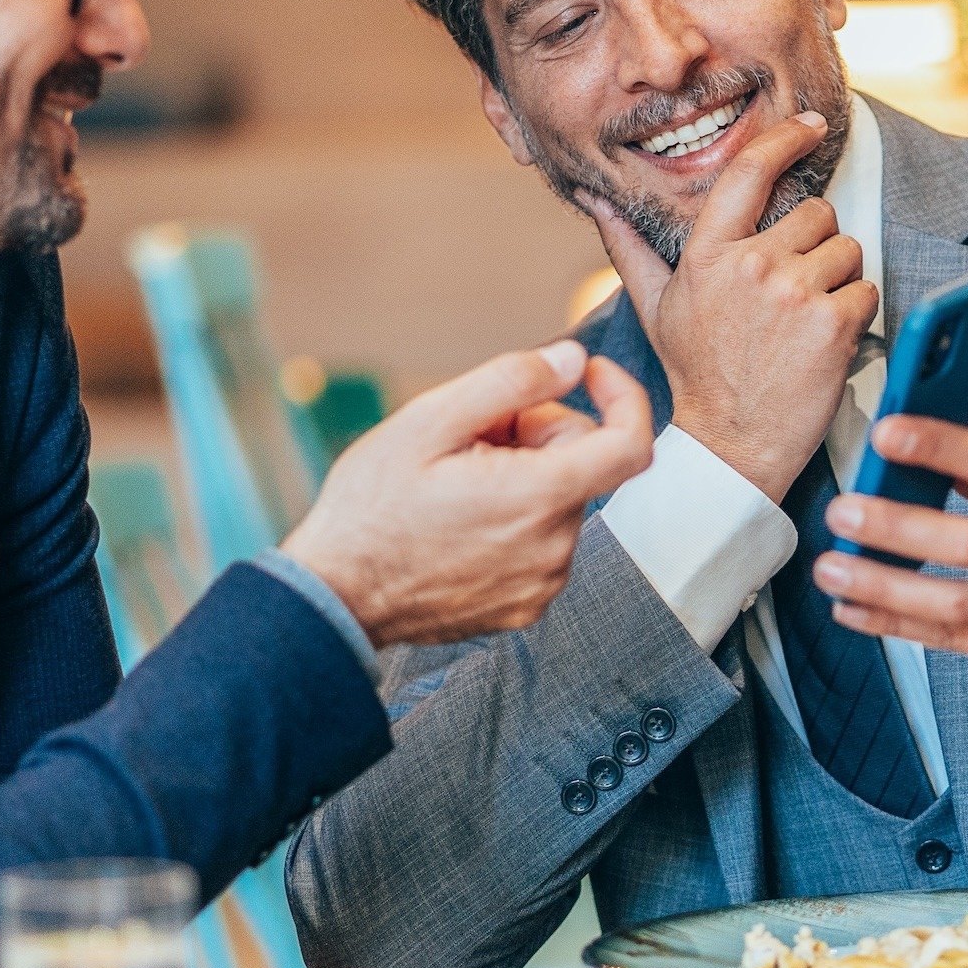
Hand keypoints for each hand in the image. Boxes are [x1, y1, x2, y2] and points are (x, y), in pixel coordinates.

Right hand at [284, 340, 653, 645]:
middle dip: (537, 433)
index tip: (589, 374)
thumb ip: (512, 381)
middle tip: (470, 435)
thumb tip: (574, 360)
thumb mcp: (430, 420)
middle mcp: (554, 548)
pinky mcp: (526, 607)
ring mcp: (543, 584)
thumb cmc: (371, 506)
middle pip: (582, 463)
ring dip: (524, 477)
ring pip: (560, 501)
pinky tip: (460, 520)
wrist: (335, 595)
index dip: (622, 396)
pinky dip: (515, 519)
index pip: (632, 444)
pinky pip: (542, 542)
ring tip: (455, 482)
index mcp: (538, 498)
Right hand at [580, 109, 875, 500]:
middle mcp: (751, 265)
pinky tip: (825, 341)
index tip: (808, 126)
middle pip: (817, 214)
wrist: (732, 446)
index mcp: (708, 254)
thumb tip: (596, 200)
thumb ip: (629, 248)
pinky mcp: (833, 324)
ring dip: (838, 280)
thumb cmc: (697, 375)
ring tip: (806, 320)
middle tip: (793, 292)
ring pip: (848, 250)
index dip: (785, 140)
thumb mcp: (655, 308)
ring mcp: (794, 294)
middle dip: (815, 246)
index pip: (750, 172)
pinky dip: (856, 313)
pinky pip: (866, 290)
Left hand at [814, 418, 967, 693]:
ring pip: (955, 603)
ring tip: (831, 571)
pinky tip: (858, 613)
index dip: (939, 446)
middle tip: (843, 512)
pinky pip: (960, 642)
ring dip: (884, 587)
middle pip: (967, 541)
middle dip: (895, 528)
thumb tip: (944, 462)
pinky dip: (902, 628)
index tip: (887, 431)